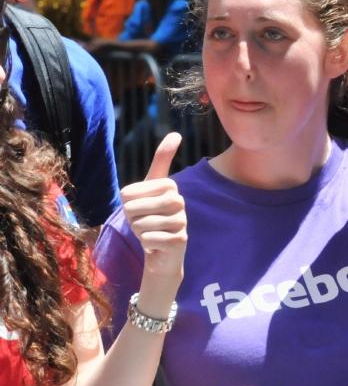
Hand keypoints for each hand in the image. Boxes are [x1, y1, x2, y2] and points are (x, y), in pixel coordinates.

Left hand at [121, 133, 186, 295]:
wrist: (162, 252)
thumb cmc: (152, 217)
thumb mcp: (151, 187)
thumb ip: (162, 159)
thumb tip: (176, 133)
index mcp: (169, 186)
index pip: (128, 193)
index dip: (127, 204)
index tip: (140, 208)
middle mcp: (179, 201)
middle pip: (133, 207)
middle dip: (132, 219)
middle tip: (144, 222)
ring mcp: (182, 221)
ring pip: (141, 224)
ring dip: (139, 232)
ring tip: (150, 233)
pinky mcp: (180, 240)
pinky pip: (149, 239)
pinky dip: (147, 243)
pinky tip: (156, 244)